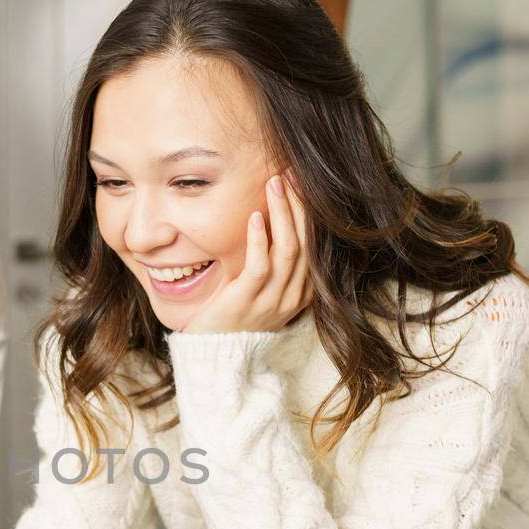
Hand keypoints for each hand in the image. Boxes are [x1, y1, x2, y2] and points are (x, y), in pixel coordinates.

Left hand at [184, 172, 312, 334]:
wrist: (215, 355)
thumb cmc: (235, 317)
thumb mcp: (261, 290)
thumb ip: (271, 262)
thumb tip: (268, 219)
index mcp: (301, 291)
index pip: (313, 244)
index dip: (308, 212)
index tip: (299, 183)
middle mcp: (293, 296)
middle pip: (305, 241)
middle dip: (298, 204)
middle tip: (288, 172)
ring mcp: (272, 300)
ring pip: (288, 249)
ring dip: (282, 213)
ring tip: (274, 184)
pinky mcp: (247, 301)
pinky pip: (261, 266)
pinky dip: (260, 239)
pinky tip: (255, 217)